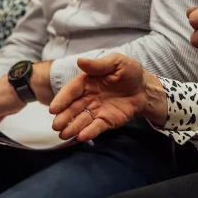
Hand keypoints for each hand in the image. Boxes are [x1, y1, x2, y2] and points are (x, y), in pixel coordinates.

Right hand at [50, 55, 165, 142]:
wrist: (144, 88)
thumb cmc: (129, 72)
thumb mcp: (116, 62)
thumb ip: (98, 64)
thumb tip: (79, 60)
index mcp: (88, 81)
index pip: (72, 90)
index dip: (62, 99)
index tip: (53, 109)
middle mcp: (88, 97)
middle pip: (73, 108)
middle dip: (64, 117)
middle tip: (56, 126)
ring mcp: (96, 110)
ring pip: (82, 120)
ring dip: (72, 127)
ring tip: (64, 134)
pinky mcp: (106, 121)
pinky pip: (96, 127)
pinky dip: (89, 132)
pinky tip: (82, 137)